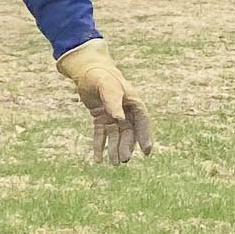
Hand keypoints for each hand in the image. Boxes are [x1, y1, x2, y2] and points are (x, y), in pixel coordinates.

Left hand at [56, 39, 154, 164]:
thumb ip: (113, 101)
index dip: (145, 136)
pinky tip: (98, 159)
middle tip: (123, 160)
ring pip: (116, 136)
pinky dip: (100, 146)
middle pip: (128, 132)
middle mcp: (125, 111)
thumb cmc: (100, 76)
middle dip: (126, 146)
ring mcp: (114, 116)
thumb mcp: (106, 86)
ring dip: (114, 149)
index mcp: (133, 102)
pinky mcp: (101, 119)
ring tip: (113, 163)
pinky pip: (102, 135)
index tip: (147, 152)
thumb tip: (120, 119)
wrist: (87, 70)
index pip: (142, 122)